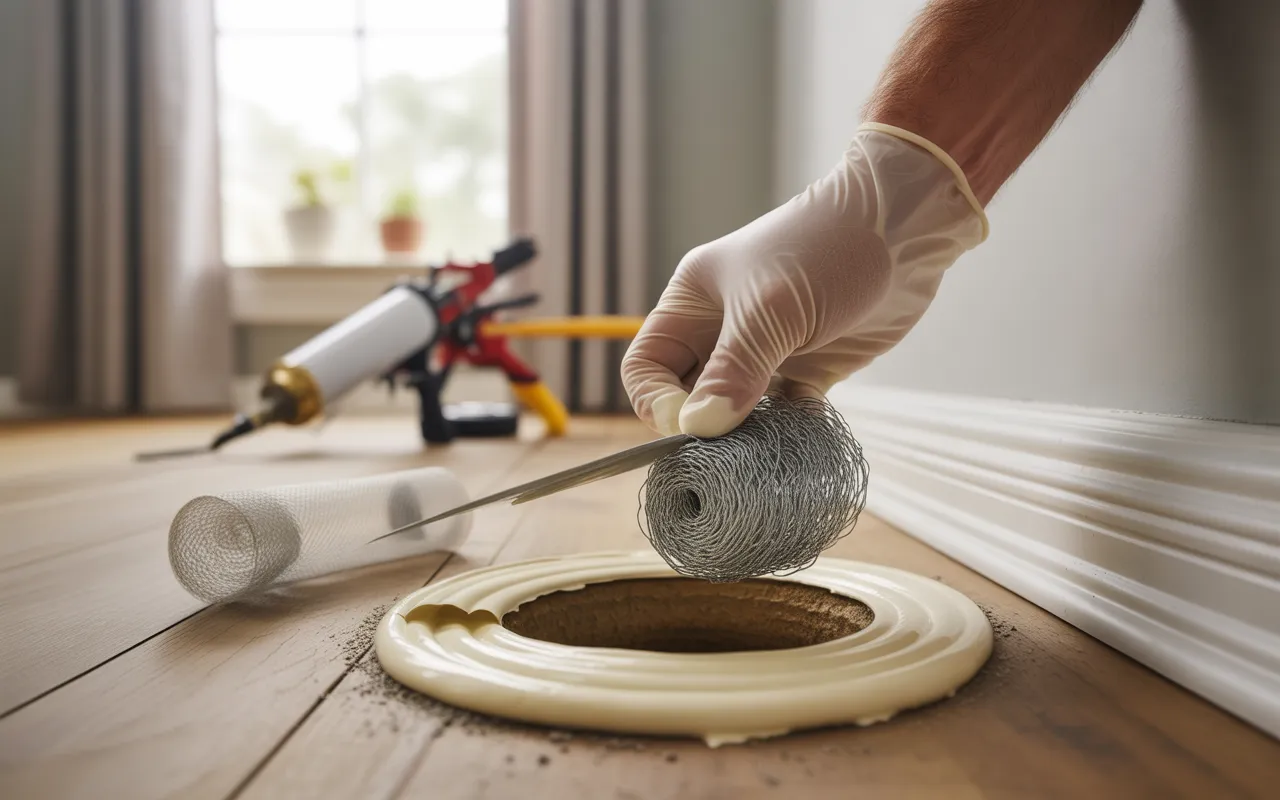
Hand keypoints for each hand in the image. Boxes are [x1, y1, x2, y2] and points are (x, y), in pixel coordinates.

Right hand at [621, 124, 987, 437]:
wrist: (907, 226)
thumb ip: (734, 370)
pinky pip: (783, 416)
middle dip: (702, 425)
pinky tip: (802, 431)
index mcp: (693, 303)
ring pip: (735, 411)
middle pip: (687, 395)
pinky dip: (787, 431)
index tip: (691, 425)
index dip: (658, 402)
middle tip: (729, 447)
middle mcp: (722, 329)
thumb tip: (699, 428)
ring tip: (764, 446)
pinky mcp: (809, 369)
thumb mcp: (772, 309)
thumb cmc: (828, 247)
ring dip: (745, 435)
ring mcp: (766, 351)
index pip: (647, 367)